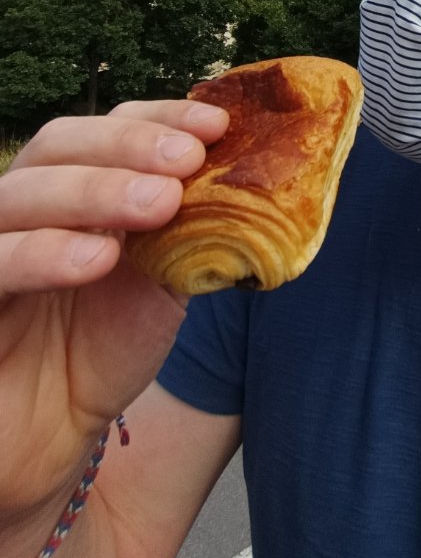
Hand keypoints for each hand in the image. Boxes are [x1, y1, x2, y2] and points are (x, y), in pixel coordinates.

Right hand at [0, 101, 227, 516]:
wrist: (53, 439)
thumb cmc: (105, 349)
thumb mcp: (162, 276)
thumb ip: (191, 223)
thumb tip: (259, 173)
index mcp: (73, 188)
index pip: (105, 127)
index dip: (156, 117)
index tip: (215, 124)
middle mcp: (23, 207)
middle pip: (57, 145)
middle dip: (128, 145)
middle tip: (187, 161)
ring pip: (19, 194)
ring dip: (94, 190)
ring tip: (159, 204)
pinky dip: (41, 252)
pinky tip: (97, 257)